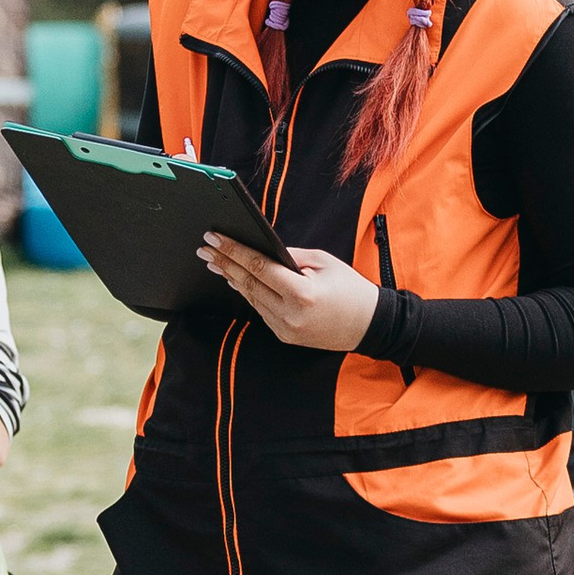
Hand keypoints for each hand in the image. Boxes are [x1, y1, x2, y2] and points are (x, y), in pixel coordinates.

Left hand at [201, 235, 377, 350]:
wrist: (368, 325)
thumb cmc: (350, 289)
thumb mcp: (323, 263)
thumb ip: (290, 256)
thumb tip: (261, 249)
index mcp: (301, 293)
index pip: (258, 267)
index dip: (233, 251)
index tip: (214, 238)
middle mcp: (289, 314)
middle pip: (248, 284)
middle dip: (224, 263)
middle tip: (205, 248)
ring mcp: (285, 329)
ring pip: (251, 298)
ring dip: (232, 279)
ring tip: (215, 262)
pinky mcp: (284, 336)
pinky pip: (261, 311)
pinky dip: (248, 294)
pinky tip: (236, 281)